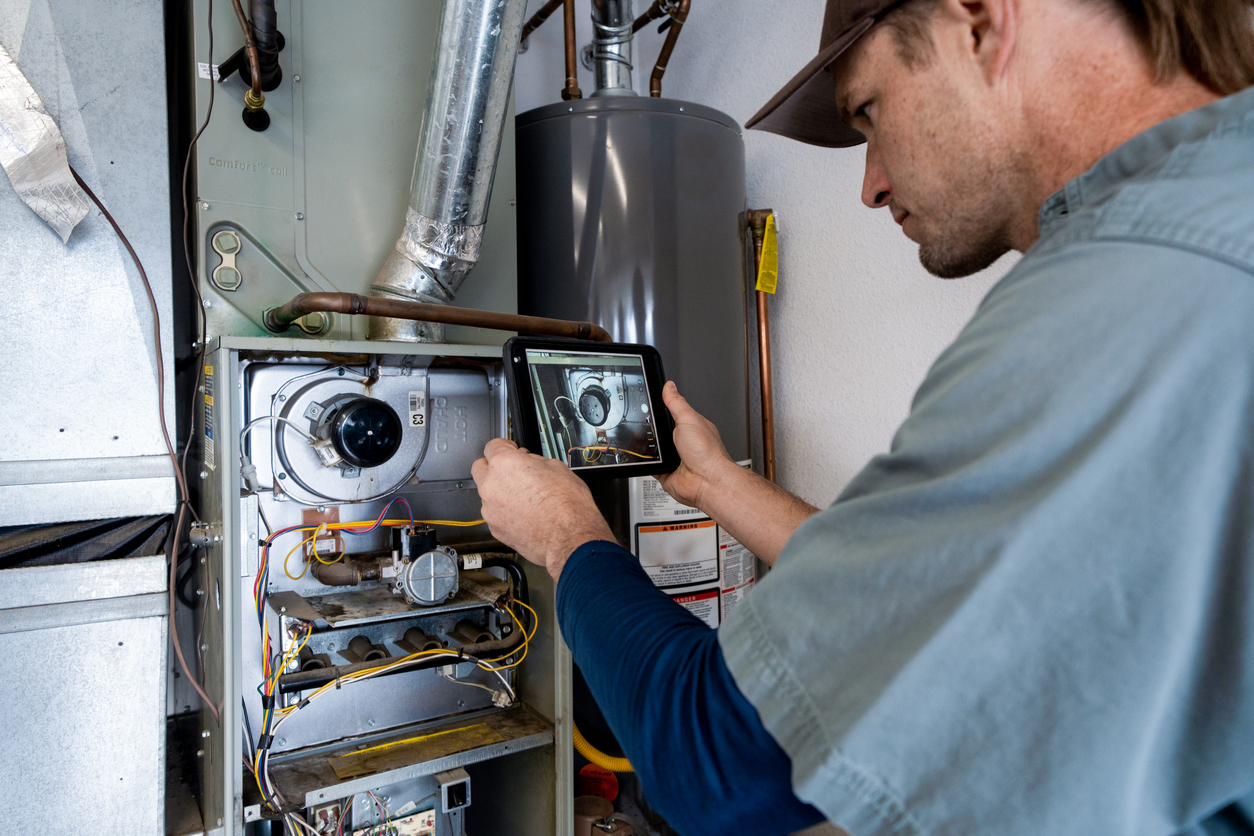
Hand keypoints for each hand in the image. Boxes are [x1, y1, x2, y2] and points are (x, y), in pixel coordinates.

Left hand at [471, 438, 614, 580]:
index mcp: (504, 464)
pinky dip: (505, 512)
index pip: (492, 446)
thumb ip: (534, 461)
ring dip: (500, 491)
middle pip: (480, 468)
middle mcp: (491, 486)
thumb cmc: (567, 506)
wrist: (570, 539)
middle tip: (513, 471)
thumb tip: (529, 462)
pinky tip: (525, 514)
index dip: (505, 446)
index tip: (511, 450)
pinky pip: (494, 514)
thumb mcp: (557, 468)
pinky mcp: (495, 529)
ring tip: (524, 498)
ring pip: (487, 493)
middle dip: (494, 467)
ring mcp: (490, 510)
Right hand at [655, 381, 738, 509]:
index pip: (672, 413)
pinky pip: (649, 465)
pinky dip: (646, 463)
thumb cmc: (707, 453)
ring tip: (653, 445)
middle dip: (652, 430)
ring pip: (653, 448)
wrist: (707, 481)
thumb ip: (677, 403)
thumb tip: (669, 387)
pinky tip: (649, 459)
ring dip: (650, 447)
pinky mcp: (665, 471)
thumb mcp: (689, 419)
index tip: (650, 404)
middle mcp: (683, 442)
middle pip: (660, 431)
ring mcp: (674, 457)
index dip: (661, 409)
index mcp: (691, 427)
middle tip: (648, 427)